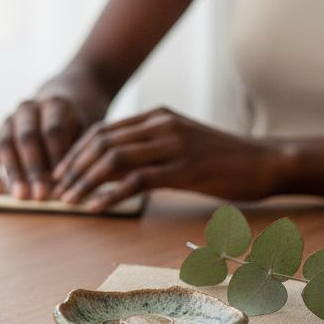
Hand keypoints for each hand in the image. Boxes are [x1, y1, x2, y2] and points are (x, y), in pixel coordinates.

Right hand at [0, 96, 86, 199]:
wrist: (54, 114)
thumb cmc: (74, 131)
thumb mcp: (82, 135)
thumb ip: (73, 155)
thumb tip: (65, 187)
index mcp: (54, 105)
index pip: (53, 130)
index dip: (55, 156)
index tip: (60, 181)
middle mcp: (28, 109)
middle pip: (27, 137)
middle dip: (34, 168)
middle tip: (40, 195)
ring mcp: (9, 121)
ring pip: (6, 144)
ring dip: (14, 172)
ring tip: (21, 196)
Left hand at [49, 106, 277, 207]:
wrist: (266, 162)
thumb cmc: (223, 160)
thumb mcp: (181, 144)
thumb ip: (149, 149)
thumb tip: (111, 169)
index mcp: (157, 116)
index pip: (103, 130)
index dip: (75, 152)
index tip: (59, 174)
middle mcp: (161, 124)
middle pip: (101, 142)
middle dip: (73, 167)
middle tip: (56, 190)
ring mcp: (173, 145)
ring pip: (114, 159)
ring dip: (85, 181)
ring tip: (70, 202)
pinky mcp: (184, 168)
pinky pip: (137, 180)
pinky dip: (110, 194)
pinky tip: (96, 207)